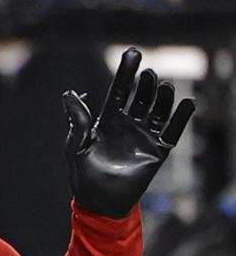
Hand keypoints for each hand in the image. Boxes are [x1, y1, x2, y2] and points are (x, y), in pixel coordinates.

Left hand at [64, 48, 195, 218]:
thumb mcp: (76, 146)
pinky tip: (187, 104)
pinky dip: (181, 118)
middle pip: (142, 97)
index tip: (133, 52)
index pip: (120, 91)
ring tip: (165, 87)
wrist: (99, 203)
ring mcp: (144, 137)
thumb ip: (78, 121)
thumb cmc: (83, 175)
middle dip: (147, 85)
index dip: (126, 73)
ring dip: (163, 98)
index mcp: (108, 120)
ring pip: (159, 111)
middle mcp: (129, 125)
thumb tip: (68, 94)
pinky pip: (173, 132)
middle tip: (149, 75)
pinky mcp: (157, 151)